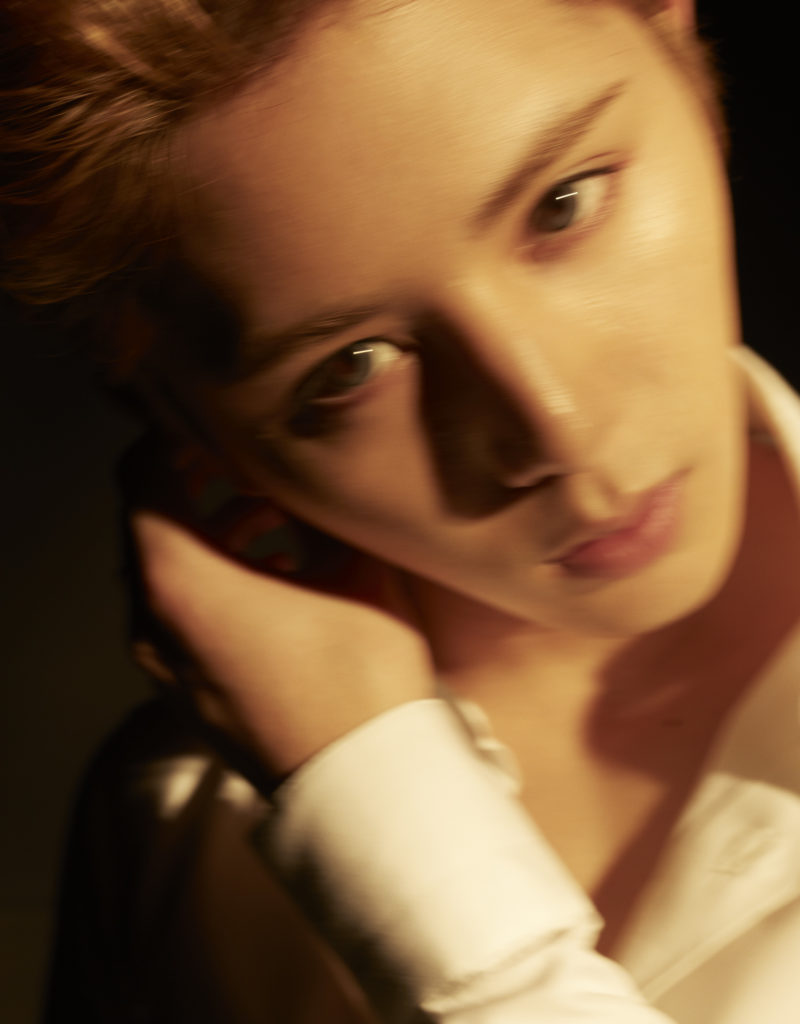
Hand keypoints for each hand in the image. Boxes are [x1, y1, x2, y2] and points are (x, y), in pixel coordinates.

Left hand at [126, 441, 435, 776]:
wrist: (365, 787)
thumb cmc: (359, 676)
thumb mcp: (355, 571)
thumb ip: (320, 511)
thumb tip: (313, 475)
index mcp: (178, 581)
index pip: (143, 480)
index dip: (173, 439)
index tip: (215, 422)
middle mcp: (151, 623)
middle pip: (149, 527)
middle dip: (193, 486)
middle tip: (248, 462)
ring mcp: (164, 665)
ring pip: (165, 575)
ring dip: (207, 536)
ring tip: (269, 520)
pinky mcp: (186, 694)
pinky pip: (178, 616)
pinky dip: (210, 582)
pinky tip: (272, 577)